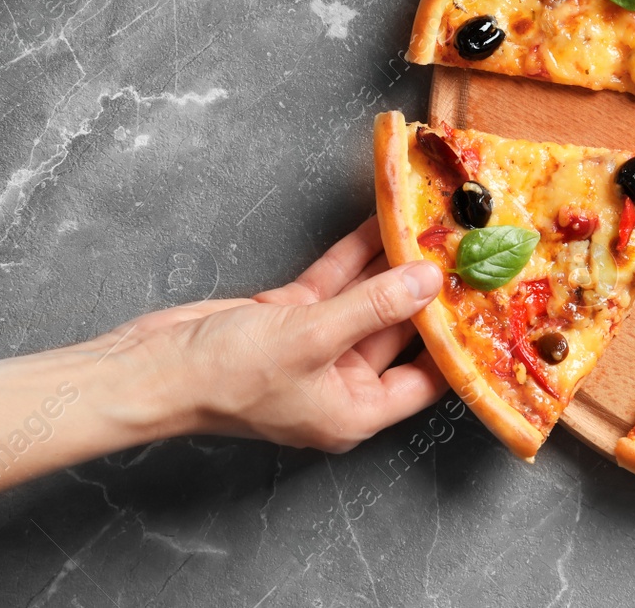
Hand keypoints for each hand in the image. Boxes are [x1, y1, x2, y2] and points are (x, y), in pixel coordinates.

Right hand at [113, 217, 446, 450]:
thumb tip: (428, 280)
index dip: (456, 344)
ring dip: (393, 264)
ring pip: (368, 299)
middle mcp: (341, 383)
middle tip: (463, 251)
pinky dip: (355, 255)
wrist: (149, 369)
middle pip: (399, 331)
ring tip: (429, 227)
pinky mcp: (288, 318)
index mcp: (355, 411)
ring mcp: (315, 347)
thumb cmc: (226, 378)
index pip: (426, 379)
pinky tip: (381, 223)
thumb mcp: (313, 338)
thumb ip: (375, 305)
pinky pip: (335, 283)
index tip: (486, 305)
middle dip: (427, 291)